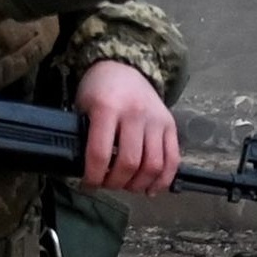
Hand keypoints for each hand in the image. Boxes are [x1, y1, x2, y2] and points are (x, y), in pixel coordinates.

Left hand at [74, 59, 179, 193]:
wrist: (123, 67)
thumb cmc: (98, 91)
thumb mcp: (83, 108)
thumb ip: (85, 136)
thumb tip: (88, 171)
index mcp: (107, 107)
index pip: (100, 153)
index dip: (93, 177)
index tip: (88, 185)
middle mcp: (135, 113)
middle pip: (129, 162)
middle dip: (115, 183)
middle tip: (107, 184)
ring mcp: (156, 119)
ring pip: (153, 164)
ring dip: (138, 184)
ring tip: (127, 186)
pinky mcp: (170, 125)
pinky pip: (172, 158)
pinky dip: (163, 179)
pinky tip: (151, 189)